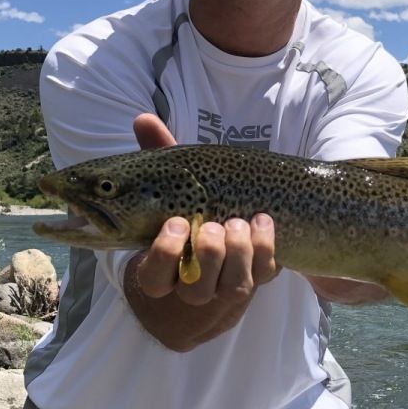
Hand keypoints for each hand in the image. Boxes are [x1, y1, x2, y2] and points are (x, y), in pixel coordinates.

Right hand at [125, 117, 278, 345]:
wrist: (236, 239)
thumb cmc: (196, 207)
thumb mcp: (176, 183)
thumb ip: (159, 155)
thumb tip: (142, 119)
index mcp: (163, 267)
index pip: (153, 277)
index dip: (164, 255)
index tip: (177, 222)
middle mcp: (193, 286)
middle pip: (196, 289)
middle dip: (209, 252)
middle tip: (212, 224)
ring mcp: (228, 287)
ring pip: (232, 286)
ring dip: (238, 250)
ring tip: (238, 222)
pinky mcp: (259, 279)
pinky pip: (264, 273)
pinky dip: (266, 246)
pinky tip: (263, 221)